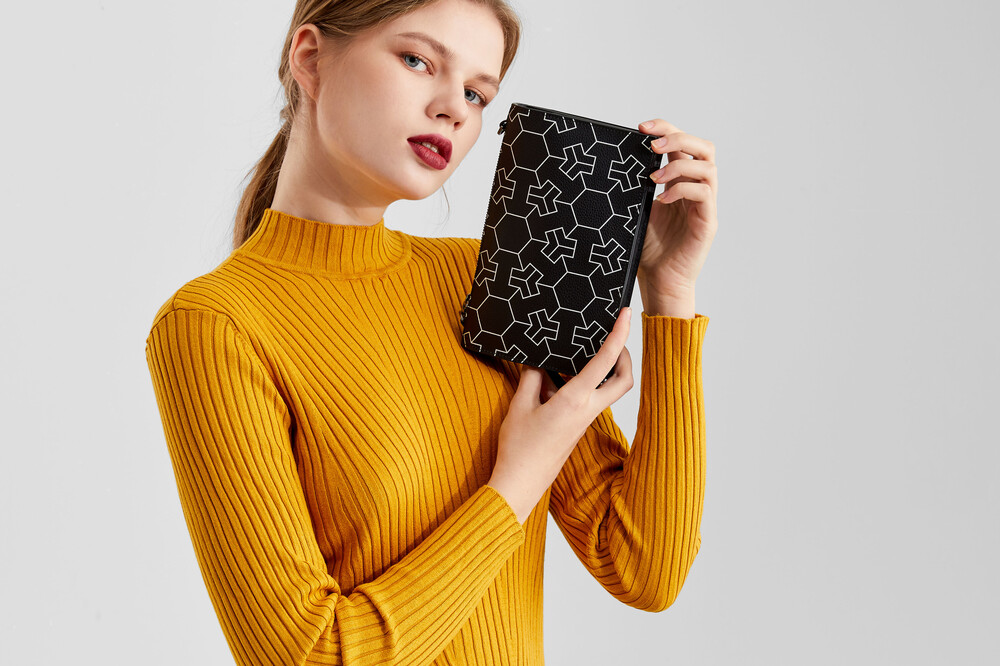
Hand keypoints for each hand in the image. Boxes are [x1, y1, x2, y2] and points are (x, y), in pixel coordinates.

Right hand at [488, 307, 634, 523]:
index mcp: (575, 401)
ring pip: (608, 390)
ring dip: (603, 371)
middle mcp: (587, 410)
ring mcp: (584, 421)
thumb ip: (531, 379)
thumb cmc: (518, 449)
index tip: (626, 315)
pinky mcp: (577, 428)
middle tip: (611, 338)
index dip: (619, 334)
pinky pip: (589, 400)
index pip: (605, 361)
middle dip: (624, 356)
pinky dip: (582, 384)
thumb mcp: (520, 406)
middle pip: (623, 380)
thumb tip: (537, 364)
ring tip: (578, 354)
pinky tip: (556, 379)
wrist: (520, 484)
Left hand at [636, 119, 718, 296]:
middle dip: (678, 137)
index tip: (641, 128)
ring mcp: (705, 205)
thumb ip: (636, 186)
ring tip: (653, 179)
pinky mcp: (707, 222)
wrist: (658, 280)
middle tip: (652, 145)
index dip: (666, 128)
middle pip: (704, 147)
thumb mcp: (637, 209)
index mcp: (680, 182)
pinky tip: (662, 200)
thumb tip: (616, 160)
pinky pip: (703, 193)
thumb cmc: (648, 248)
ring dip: (678, 165)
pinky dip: (682, 189)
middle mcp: (697, 189)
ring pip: (708, 166)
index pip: (683, 144)